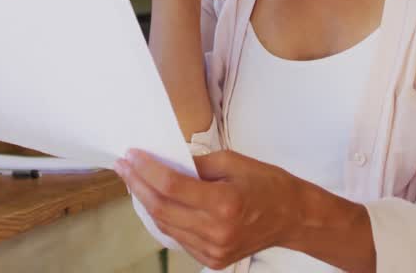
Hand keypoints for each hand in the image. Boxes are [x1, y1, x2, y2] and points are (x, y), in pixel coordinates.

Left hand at [115, 148, 300, 269]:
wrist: (292, 218)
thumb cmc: (267, 184)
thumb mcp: (233, 161)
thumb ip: (197, 163)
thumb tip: (165, 161)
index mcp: (224, 202)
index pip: (171, 186)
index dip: (146, 169)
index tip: (131, 155)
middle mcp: (216, 230)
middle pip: (162, 207)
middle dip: (137, 184)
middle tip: (124, 166)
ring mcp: (213, 249)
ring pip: (165, 225)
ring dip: (145, 202)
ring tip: (133, 180)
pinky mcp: (212, 259)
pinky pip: (178, 237)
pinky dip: (163, 218)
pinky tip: (155, 201)